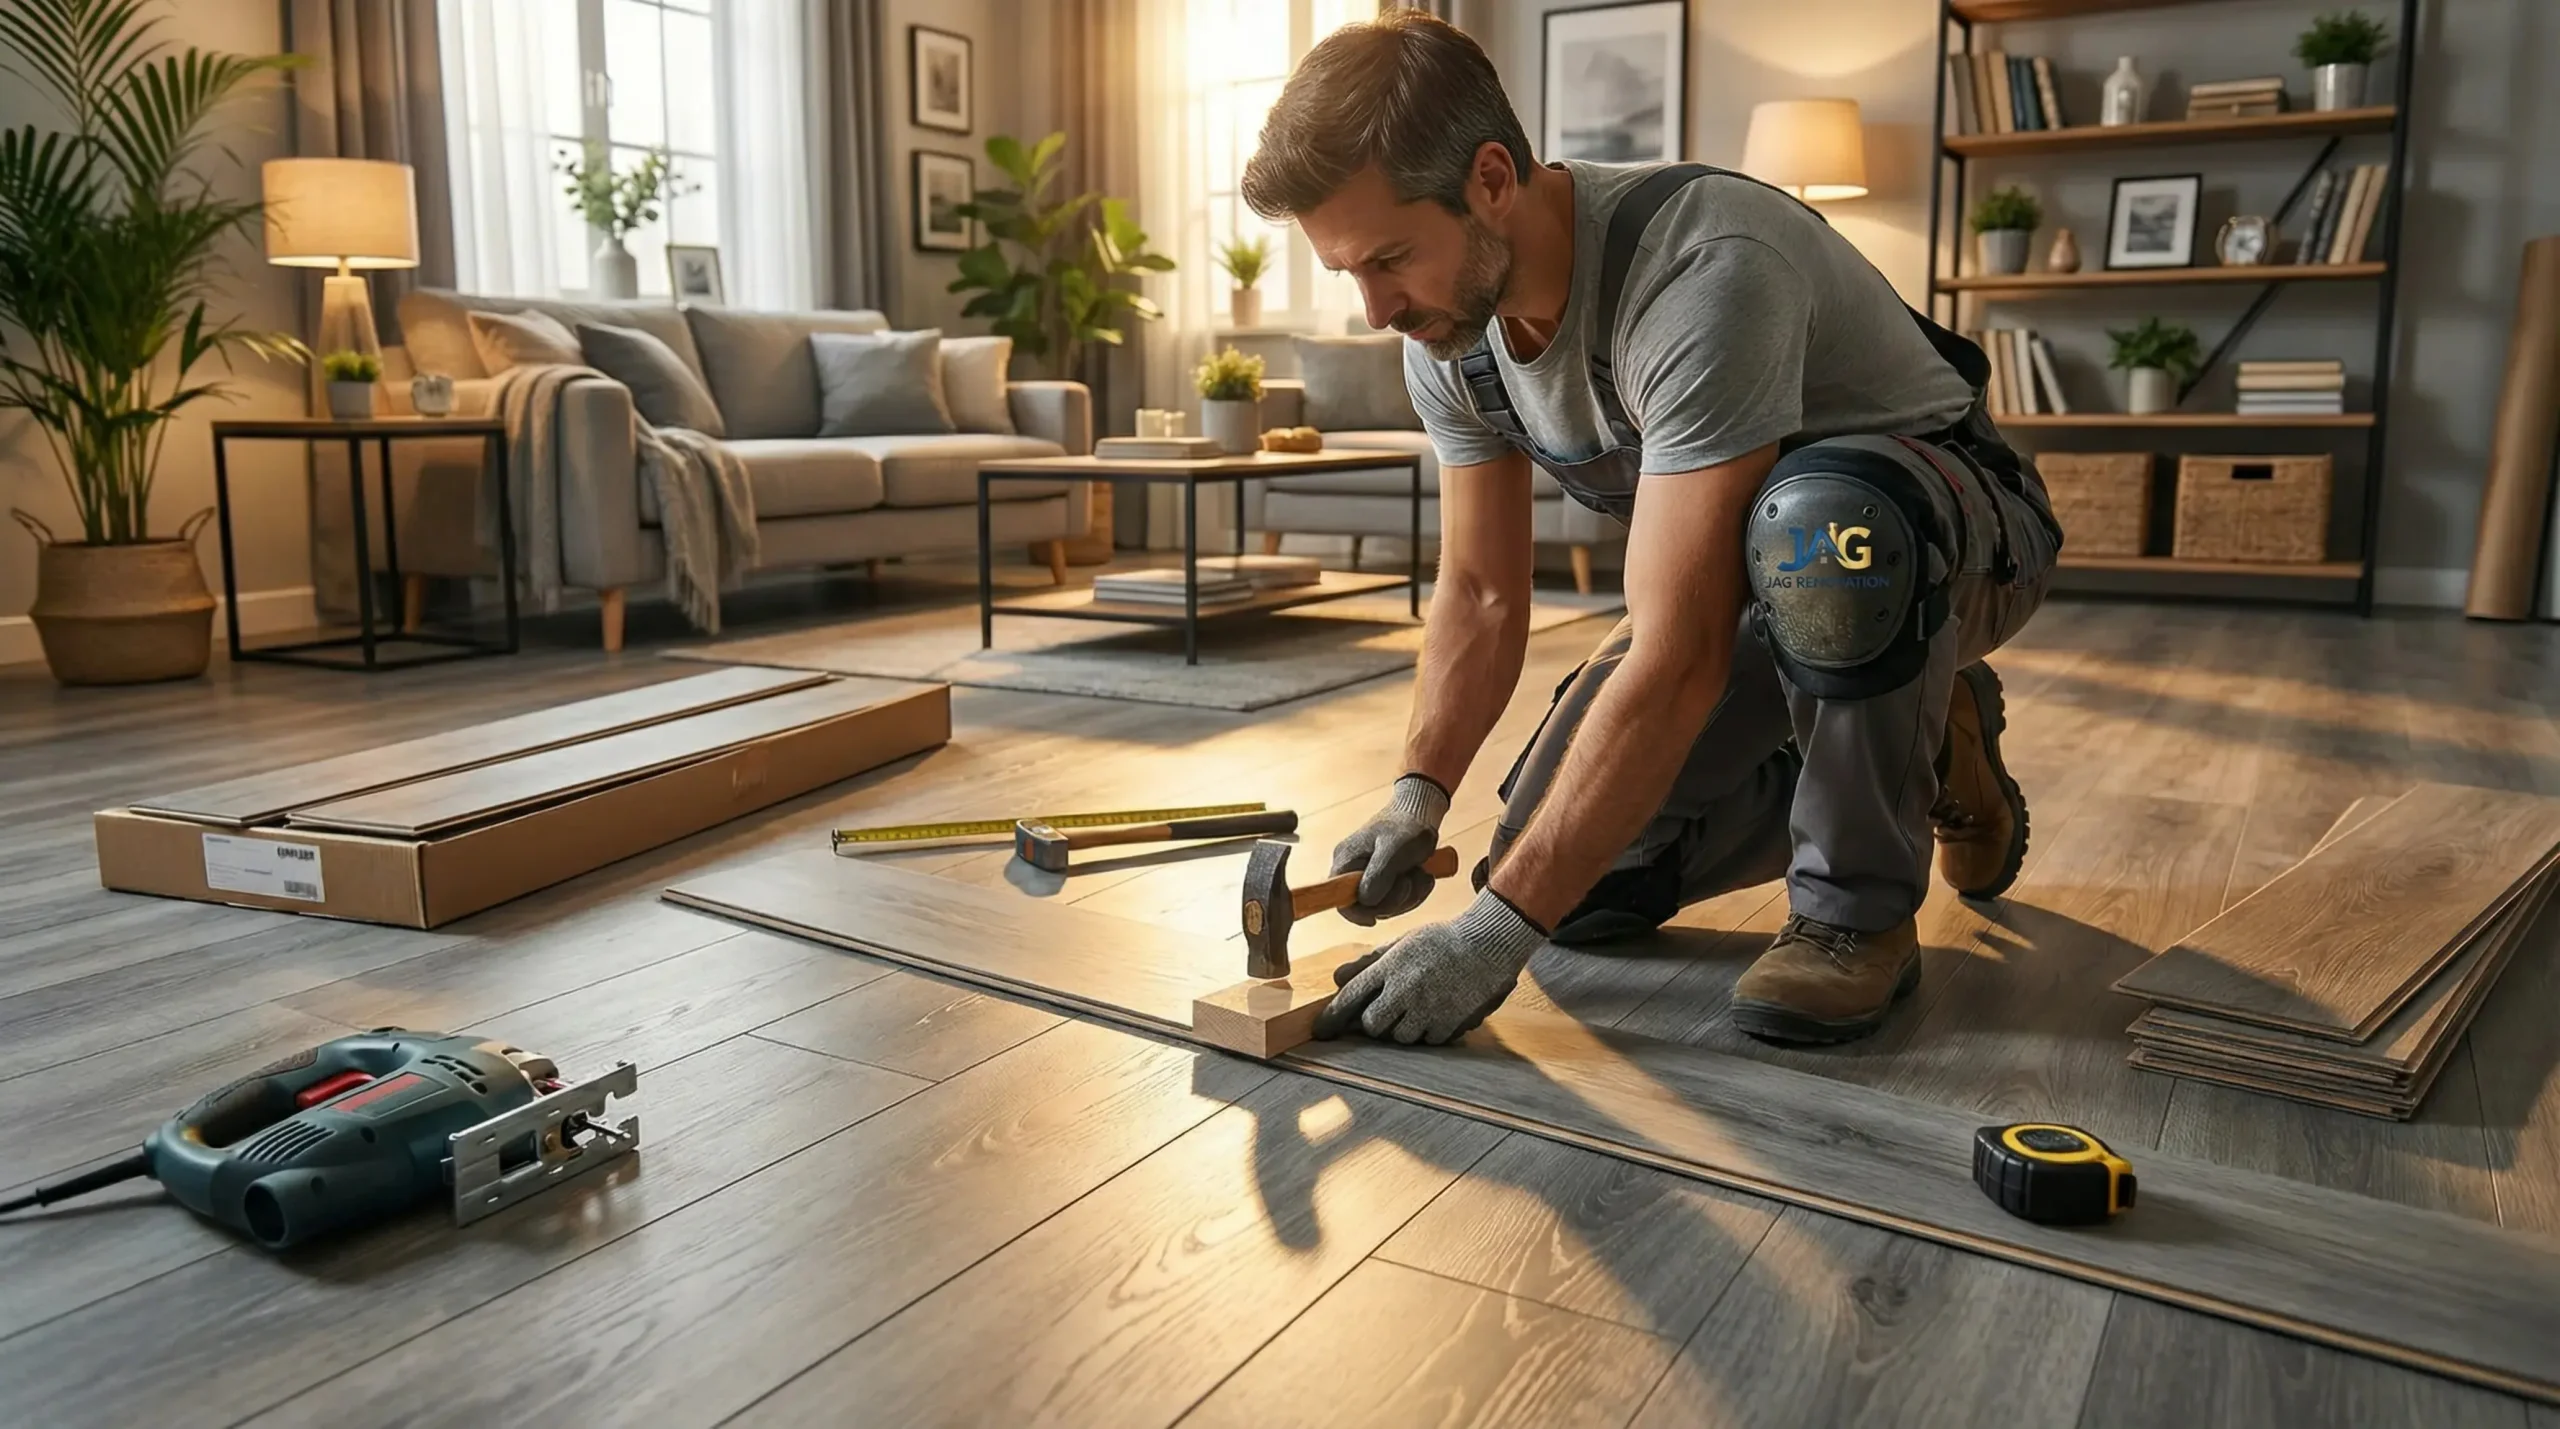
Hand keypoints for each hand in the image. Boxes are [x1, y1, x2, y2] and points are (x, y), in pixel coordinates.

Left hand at [1311, 890, 1548, 1044]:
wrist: (1489, 944)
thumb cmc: (1442, 942)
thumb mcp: (1403, 944)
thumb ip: (1369, 963)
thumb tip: (1336, 978)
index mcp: (1391, 966)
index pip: (1351, 996)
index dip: (1332, 1017)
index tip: (1320, 1030)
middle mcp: (1405, 989)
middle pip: (1372, 1024)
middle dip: (1374, 1023)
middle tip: (1385, 1012)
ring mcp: (1427, 1008)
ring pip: (1400, 1036)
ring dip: (1403, 1028)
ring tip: (1418, 1007)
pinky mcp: (1448, 1023)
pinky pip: (1427, 1040)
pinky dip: (1428, 1031)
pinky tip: (1438, 1011)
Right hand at [1331, 774, 1450, 925]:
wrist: (1422, 810)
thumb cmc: (1406, 825)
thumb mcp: (1394, 849)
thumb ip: (1378, 875)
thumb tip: (1366, 902)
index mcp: (1346, 860)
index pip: (1338, 898)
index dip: (1355, 913)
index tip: (1376, 918)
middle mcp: (1353, 870)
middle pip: (1366, 906)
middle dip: (1394, 900)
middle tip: (1411, 880)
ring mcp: (1369, 875)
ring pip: (1386, 905)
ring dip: (1409, 895)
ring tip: (1421, 874)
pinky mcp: (1386, 878)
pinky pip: (1398, 899)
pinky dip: (1414, 892)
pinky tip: (1423, 876)